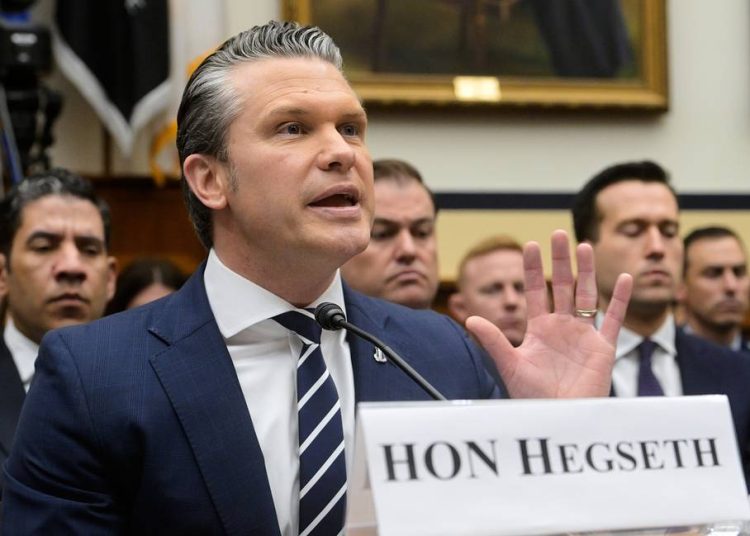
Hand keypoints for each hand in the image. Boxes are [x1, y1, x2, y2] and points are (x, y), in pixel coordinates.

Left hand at [466, 229, 631, 397]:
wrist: (559, 418)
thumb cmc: (532, 396)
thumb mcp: (510, 366)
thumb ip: (494, 342)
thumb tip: (469, 319)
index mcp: (539, 328)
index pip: (536, 290)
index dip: (534, 268)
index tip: (530, 244)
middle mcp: (562, 327)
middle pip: (563, 286)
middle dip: (560, 260)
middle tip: (558, 234)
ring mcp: (583, 335)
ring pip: (587, 295)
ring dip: (586, 271)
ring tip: (584, 245)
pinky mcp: (603, 348)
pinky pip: (613, 320)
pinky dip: (619, 300)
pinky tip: (622, 278)